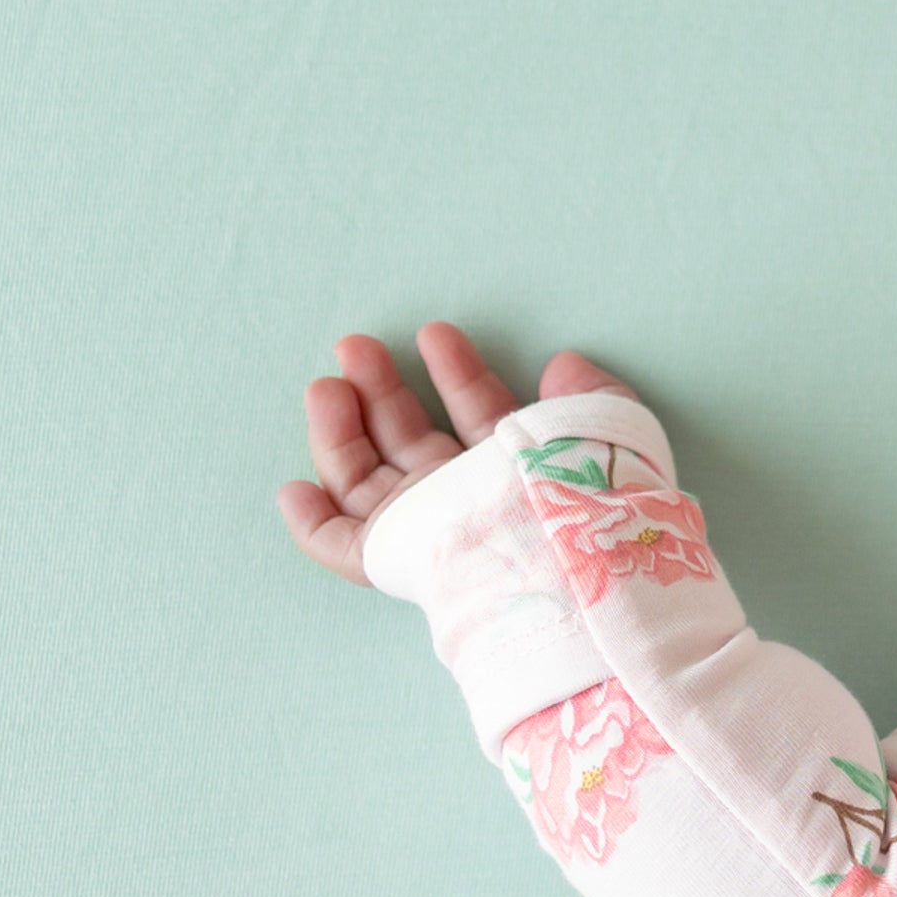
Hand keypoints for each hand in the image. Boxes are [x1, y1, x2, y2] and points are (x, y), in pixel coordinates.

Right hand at [277, 322, 630, 587]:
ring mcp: (425, 528)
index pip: (475, 412)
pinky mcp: (395, 560)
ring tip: (327, 386)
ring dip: (338, 431)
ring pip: (364, 478)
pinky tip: (292, 489)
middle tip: (356, 345)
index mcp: (512, 465)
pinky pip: (342, 548)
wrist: (570, 563)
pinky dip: (311, 524)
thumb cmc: (592, 499)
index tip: (436, 333)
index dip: (457, 371)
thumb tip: (564, 362)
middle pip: (405, 438)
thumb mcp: (604, 432)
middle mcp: (463, 496)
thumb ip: (588, 394)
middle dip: (380, 389)